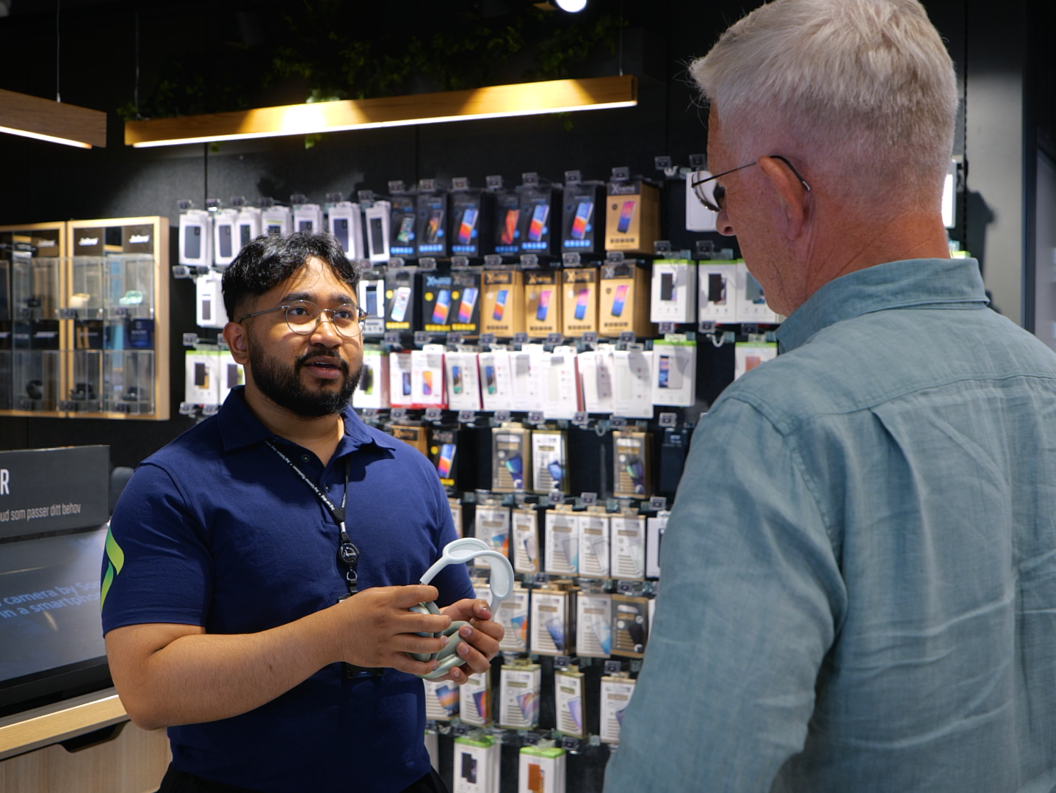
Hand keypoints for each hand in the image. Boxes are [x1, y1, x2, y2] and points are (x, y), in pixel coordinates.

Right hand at [326, 585, 453, 675]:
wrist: (331, 633)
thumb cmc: (352, 612)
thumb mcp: (373, 594)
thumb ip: (395, 595)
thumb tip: (417, 595)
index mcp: (386, 601)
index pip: (416, 593)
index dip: (431, 593)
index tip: (435, 594)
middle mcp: (388, 621)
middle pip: (424, 622)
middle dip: (441, 622)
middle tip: (447, 622)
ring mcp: (387, 641)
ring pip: (420, 645)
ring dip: (437, 644)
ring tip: (443, 641)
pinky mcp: (384, 658)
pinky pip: (409, 665)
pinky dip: (424, 666)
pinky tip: (433, 663)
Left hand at [437, 599, 504, 682]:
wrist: (429, 631)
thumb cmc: (450, 620)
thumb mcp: (462, 607)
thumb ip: (476, 605)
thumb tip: (487, 612)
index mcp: (487, 633)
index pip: (498, 632)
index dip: (488, 626)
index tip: (473, 620)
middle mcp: (483, 649)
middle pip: (493, 648)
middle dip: (478, 638)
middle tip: (462, 630)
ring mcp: (472, 663)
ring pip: (483, 665)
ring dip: (472, 655)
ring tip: (459, 646)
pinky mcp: (459, 673)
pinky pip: (464, 679)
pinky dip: (459, 675)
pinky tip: (452, 668)